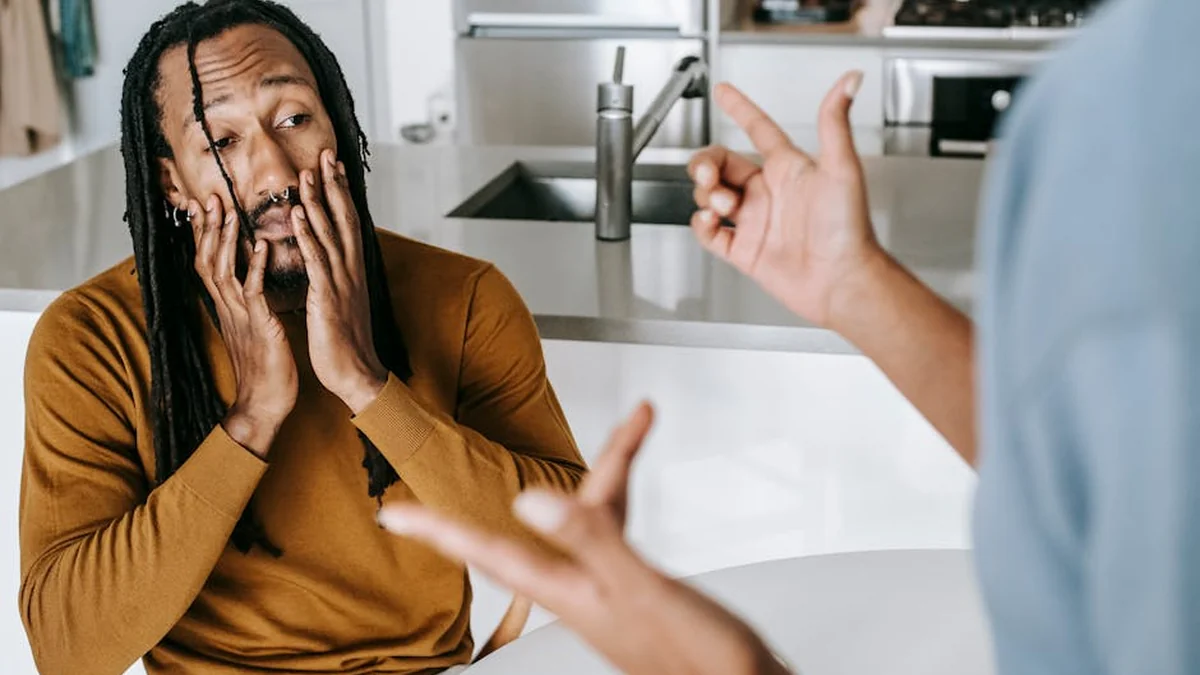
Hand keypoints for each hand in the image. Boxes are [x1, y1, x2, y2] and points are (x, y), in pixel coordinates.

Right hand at [190, 196, 296, 456]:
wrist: (265, 403)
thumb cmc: (265, 367)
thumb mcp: (251, 328)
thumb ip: (245, 304)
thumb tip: (246, 283)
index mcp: (227, 307)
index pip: (207, 262)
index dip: (204, 234)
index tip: (203, 206)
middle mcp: (228, 308)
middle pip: (207, 260)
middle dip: (207, 228)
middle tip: (208, 196)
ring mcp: (241, 316)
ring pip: (224, 270)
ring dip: (226, 239)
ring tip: (230, 211)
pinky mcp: (260, 326)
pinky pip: (254, 292)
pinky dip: (257, 266)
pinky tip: (263, 245)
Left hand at [291, 149, 386, 412]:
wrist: (356, 372)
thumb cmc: (345, 341)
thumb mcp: (342, 302)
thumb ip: (335, 277)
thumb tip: (328, 261)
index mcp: (352, 270)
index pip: (348, 222)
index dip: (342, 193)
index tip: (335, 166)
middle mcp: (350, 269)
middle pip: (343, 218)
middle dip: (334, 185)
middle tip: (326, 154)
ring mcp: (340, 280)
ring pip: (329, 231)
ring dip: (319, 199)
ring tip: (308, 172)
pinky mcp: (327, 295)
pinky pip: (316, 257)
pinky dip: (307, 232)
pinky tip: (298, 212)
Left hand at [379, 404, 790, 674]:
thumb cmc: (699, 658)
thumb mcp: (640, 590)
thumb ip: (590, 542)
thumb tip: (529, 503)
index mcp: (571, 591)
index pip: (488, 552)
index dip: (438, 531)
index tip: (394, 515)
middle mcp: (582, 588)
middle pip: (552, 517)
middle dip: (556, 468)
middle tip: (555, 434)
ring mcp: (610, 588)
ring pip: (593, 515)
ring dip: (613, 468)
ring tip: (640, 426)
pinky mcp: (638, 590)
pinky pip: (618, 527)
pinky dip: (626, 497)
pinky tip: (632, 488)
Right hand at [689, 72, 888, 329]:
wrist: (841, 280)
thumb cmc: (849, 229)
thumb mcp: (842, 167)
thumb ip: (835, 122)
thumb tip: (849, 80)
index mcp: (789, 169)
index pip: (758, 130)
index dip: (740, 109)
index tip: (724, 93)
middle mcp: (770, 193)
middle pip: (722, 164)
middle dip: (706, 162)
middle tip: (707, 172)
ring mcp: (755, 222)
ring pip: (711, 195)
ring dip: (706, 193)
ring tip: (721, 203)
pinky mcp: (745, 251)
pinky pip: (710, 233)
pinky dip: (702, 224)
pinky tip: (710, 219)